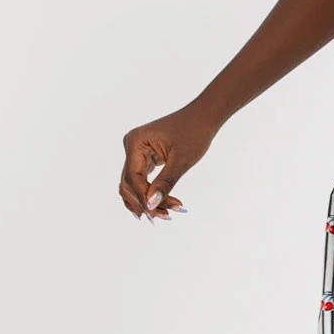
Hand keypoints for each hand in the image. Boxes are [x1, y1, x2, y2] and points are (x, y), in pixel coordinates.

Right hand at [119, 104, 216, 222]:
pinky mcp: (144, 156)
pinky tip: (160, 207)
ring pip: (133, 184)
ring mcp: (136, 151)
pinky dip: (150, 192)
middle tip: (165, 217)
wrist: (204, 117)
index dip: (144, 197)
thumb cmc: (195, 133)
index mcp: (136, 142)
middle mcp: (131, 146)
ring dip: (146, 200)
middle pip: (129, 183)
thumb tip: (151, 205)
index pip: (133, 177)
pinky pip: (141, 179)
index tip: (159, 213)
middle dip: (145, 202)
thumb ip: (165, 183)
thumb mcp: (182, 160)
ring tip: (166, 215)